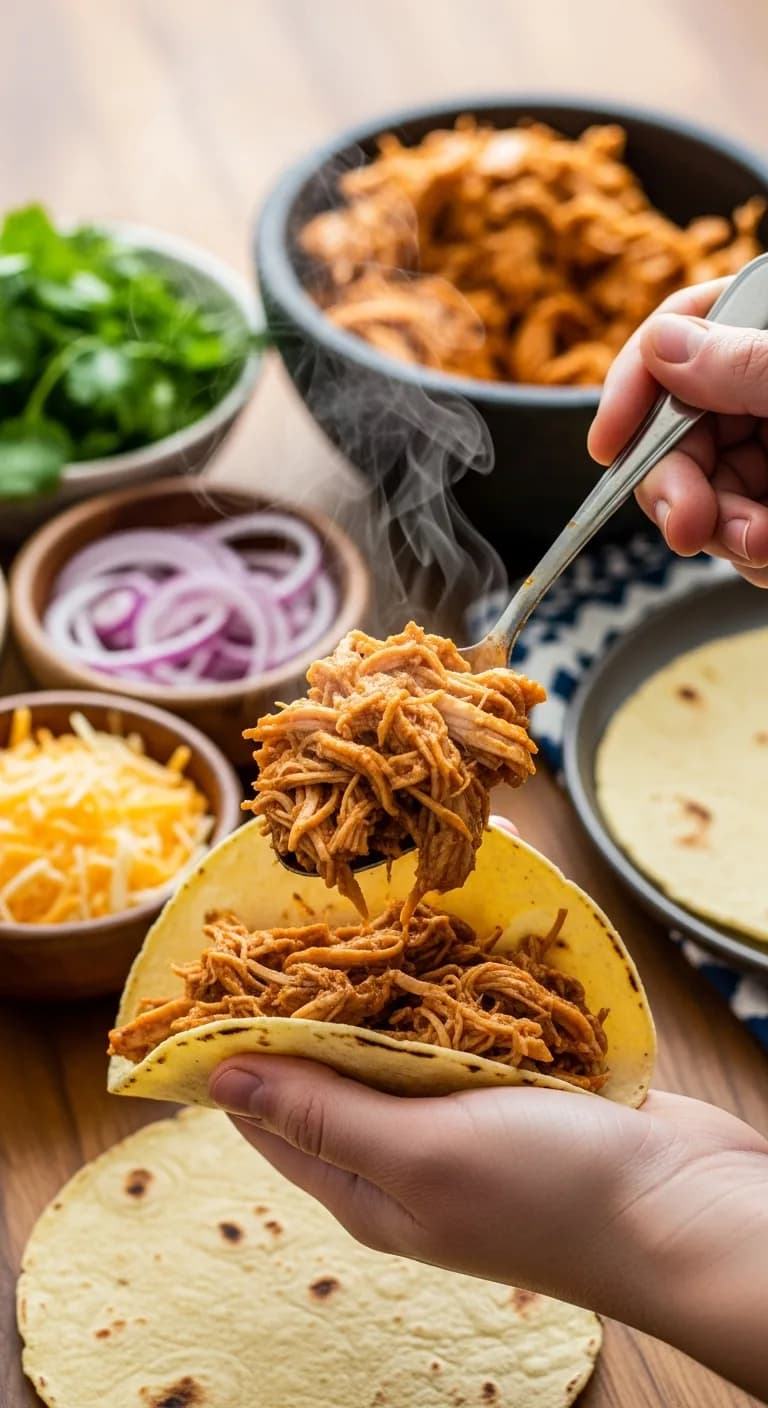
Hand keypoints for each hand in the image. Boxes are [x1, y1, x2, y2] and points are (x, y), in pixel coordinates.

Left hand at [208, 820, 767, 1398]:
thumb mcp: (421, 1156)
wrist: (691, 1209)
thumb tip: (216, 1078)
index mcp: (365, 1179)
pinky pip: (479, 1005)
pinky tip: (473, 899)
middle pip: (340, 1051)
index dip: (238, 1038)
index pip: (270, 1105)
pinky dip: (471, 955)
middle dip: (325, 977)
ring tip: (390, 875)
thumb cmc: (552, 1195)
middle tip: (310, 891)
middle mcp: (409, 1139)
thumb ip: (323, 1113)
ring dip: (403, 954)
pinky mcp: (527, 1073)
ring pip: (413, 1016)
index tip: (223, 958)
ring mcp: (470, 1104)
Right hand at [588, 278, 767, 586]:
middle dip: (677, 484)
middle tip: (688, 529)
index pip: (683, 327)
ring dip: (721, 532)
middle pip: (680, 424)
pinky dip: (751, 555)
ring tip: (765, 547)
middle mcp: (764, 385)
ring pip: (706, 488)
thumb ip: (746, 363)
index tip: (608, 448)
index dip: (634, 385)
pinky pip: (741, 530)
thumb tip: (661, 343)